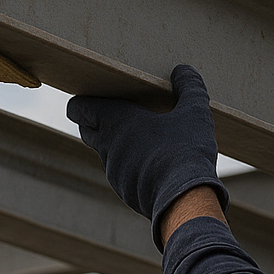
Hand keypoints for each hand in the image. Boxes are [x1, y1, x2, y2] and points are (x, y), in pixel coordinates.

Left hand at [67, 64, 228, 249]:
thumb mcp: (194, 112)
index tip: (92, 94)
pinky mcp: (125, 191)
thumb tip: (183, 70)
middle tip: (115, 110)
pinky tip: (152, 161)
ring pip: (104, 152)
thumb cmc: (184, 151)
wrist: (185, 203)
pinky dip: (129, 164)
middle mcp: (107, 146)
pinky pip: (120, 172)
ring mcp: (114, 172)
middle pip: (87, 129)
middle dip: (95, 120)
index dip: (82, 101)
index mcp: (115, 121)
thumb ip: (189, 87)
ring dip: (116, 143)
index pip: (79, 107)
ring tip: (139, 135)